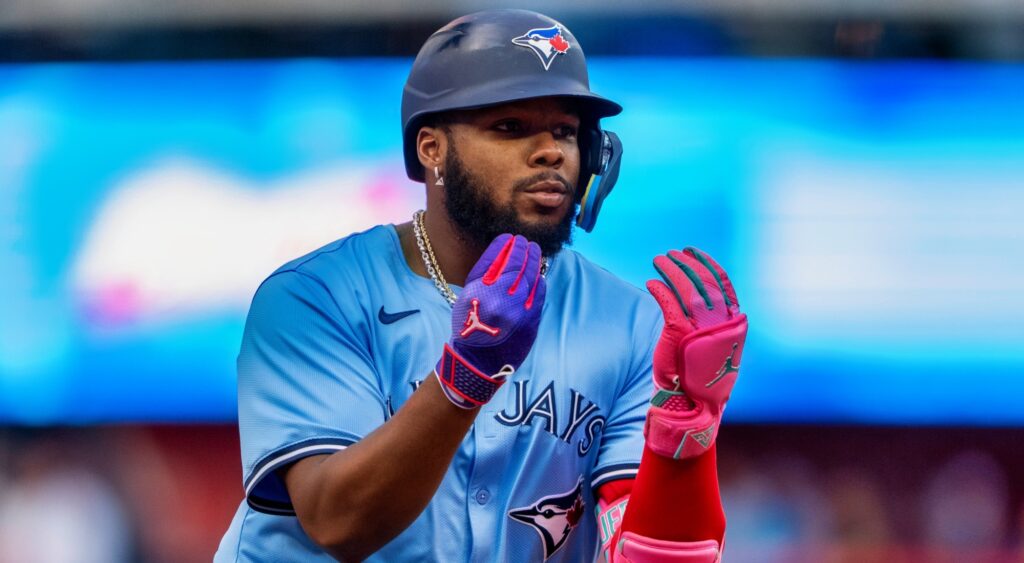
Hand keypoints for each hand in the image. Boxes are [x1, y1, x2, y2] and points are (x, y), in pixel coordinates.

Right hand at [435, 234, 545, 407]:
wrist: (478, 362)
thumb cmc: (470, 328)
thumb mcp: (467, 297)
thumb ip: (483, 275)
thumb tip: (503, 252)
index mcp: (478, 290)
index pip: (495, 258)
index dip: (504, 244)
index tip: (509, 238)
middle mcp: (498, 298)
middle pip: (515, 263)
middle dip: (521, 248)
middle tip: (525, 241)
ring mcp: (517, 309)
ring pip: (530, 275)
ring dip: (534, 259)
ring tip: (534, 250)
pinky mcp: (530, 320)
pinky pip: (539, 293)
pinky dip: (540, 280)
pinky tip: (539, 273)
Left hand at [644, 247, 746, 458]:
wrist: (693, 406)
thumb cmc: (701, 378)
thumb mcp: (713, 346)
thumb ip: (712, 324)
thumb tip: (702, 300)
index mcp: (733, 324)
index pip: (722, 284)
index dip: (707, 264)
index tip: (693, 252)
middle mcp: (720, 322)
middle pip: (703, 281)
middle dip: (686, 263)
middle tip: (672, 253)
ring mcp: (700, 326)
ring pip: (686, 286)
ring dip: (671, 269)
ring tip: (659, 260)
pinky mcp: (679, 332)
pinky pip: (668, 301)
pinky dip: (659, 288)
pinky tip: (651, 282)